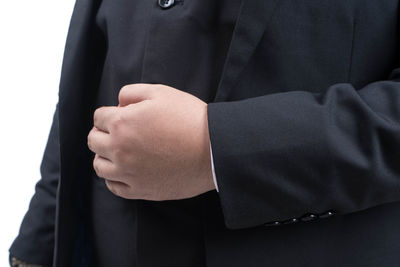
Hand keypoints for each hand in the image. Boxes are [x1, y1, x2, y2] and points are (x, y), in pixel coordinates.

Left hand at [87, 83, 214, 200]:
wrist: (214, 149)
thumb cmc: (190, 118)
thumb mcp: (161, 92)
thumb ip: (131, 92)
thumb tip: (118, 103)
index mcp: (122, 123)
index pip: (99, 117)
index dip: (110, 113)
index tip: (122, 116)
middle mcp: (119, 150)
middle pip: (94, 141)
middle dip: (103, 133)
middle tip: (120, 132)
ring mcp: (129, 173)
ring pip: (99, 166)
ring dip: (105, 156)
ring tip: (121, 152)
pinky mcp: (141, 190)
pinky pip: (114, 187)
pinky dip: (115, 178)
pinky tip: (126, 171)